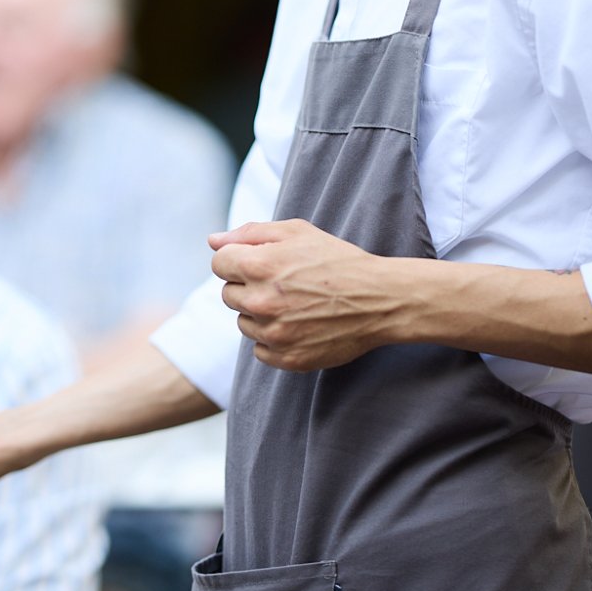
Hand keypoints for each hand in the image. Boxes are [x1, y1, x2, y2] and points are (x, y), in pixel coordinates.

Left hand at [210, 219, 402, 371]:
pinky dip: (273, 340)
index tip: (261, 262)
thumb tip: (212, 241)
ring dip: (260, 314)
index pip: (219, 263)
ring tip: (294, 304)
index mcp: (259, 265)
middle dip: (248, 286)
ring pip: (243, 323)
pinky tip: (298, 325)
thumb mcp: (297, 232)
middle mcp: (261, 301)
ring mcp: (274, 334)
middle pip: (228, 294)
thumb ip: (249, 233)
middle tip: (282, 283)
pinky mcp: (287, 358)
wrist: (379, 300)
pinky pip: (260, 350)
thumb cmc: (337, 260)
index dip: (238, 260)